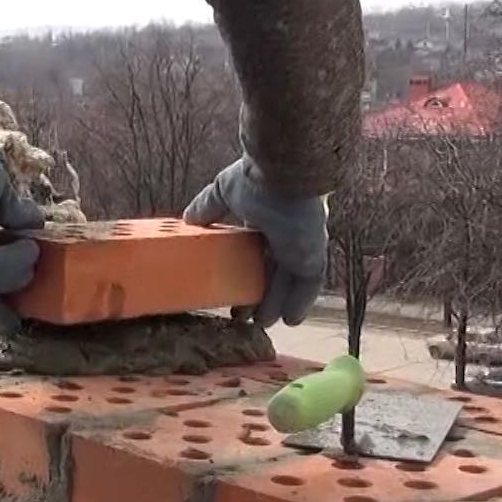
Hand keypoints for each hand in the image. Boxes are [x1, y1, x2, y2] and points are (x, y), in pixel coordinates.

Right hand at [183, 157, 326, 327]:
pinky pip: (309, 286)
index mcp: (266, 221)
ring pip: (289, 283)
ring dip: (277, 303)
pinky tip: (291, 320)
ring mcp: (302, 248)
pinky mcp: (314, 257)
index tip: (230, 291)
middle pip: (272, 272)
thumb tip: (186, 219)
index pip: (257, 254)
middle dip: (260, 295)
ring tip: (262, 323)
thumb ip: (207, 207)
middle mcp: (286, 236)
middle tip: (244, 315)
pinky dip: (301, 303)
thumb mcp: (223, 192)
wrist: (283, 178)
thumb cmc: (256, 180)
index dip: (245, 273)